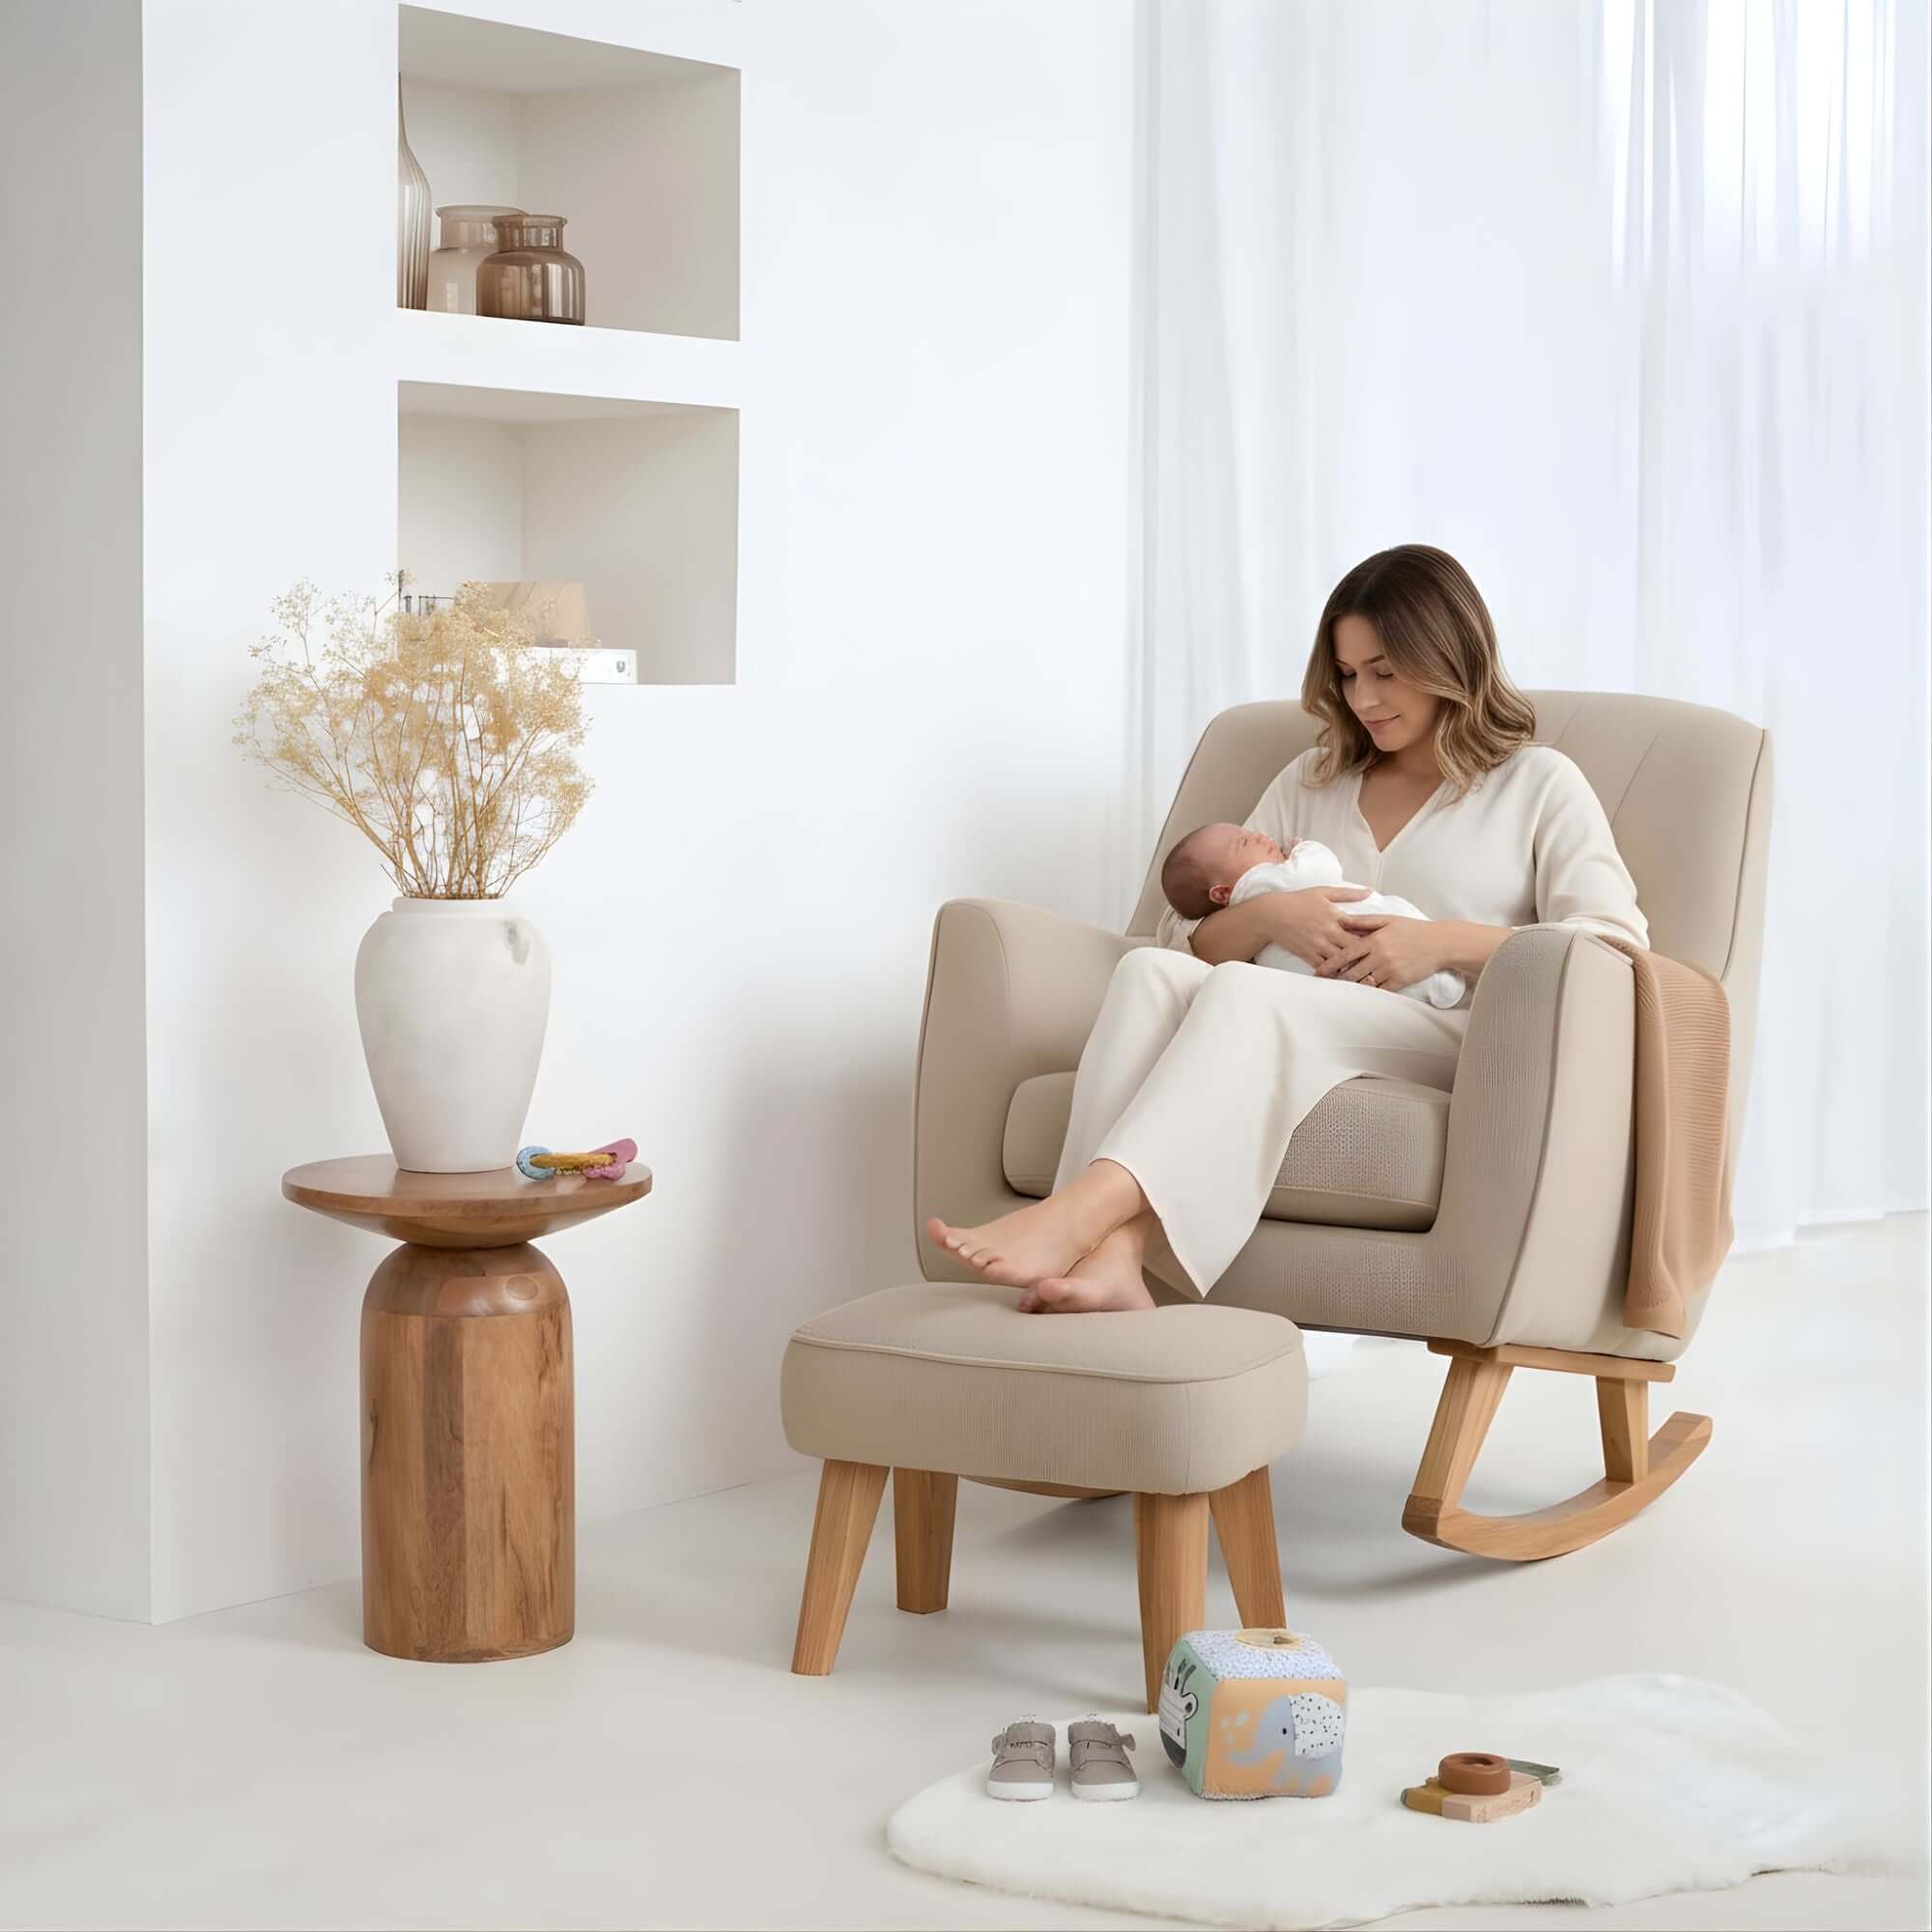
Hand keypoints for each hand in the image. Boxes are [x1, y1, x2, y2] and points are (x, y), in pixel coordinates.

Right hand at [1255, 886, 1375, 968]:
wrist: (1272, 914)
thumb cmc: (1298, 901)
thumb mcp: (1323, 892)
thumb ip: (1348, 894)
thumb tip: (1369, 891)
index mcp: (1335, 916)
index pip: (1360, 927)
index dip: (1375, 934)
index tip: (1387, 940)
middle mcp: (1328, 932)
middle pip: (1354, 947)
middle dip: (1368, 954)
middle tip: (1382, 960)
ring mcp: (1318, 945)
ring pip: (1341, 961)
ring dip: (1354, 966)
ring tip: (1368, 973)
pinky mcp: (1308, 955)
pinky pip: (1325, 968)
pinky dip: (1336, 973)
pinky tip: (1345, 978)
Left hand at [1314, 912, 1448, 990]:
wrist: (1439, 943)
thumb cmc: (1413, 930)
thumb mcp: (1389, 920)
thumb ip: (1365, 921)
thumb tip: (1344, 920)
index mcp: (1375, 940)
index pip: (1346, 954)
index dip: (1331, 964)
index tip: (1319, 971)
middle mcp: (1380, 956)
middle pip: (1352, 972)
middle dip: (1337, 978)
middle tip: (1325, 983)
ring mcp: (1390, 970)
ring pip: (1364, 983)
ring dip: (1352, 986)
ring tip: (1340, 989)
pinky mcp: (1399, 981)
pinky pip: (1379, 991)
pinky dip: (1370, 992)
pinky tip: (1361, 994)